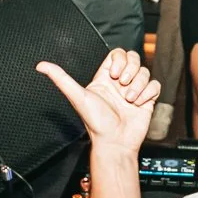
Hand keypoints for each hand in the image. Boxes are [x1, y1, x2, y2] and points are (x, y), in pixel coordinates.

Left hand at [37, 46, 159, 158]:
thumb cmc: (96, 124)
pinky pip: (155, 85)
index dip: (119, 60)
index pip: (117, 55)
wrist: (115, 143)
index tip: (113, 74)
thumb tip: (42, 66)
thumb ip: (61, 79)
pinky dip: (148, 92)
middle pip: (133, 58)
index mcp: (104, 79)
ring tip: (129, 99)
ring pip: (144, 72)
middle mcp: (120, 83)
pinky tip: (139, 103)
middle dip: (131, 69)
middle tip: (122, 84)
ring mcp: (134, 90)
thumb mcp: (78, 97)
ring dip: (138, 85)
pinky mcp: (146, 100)